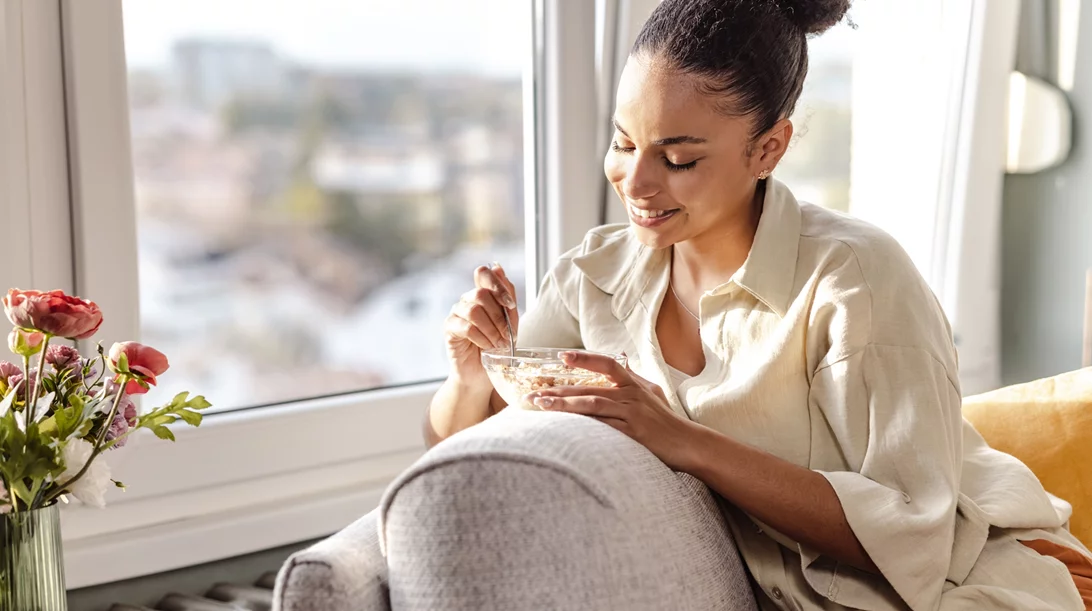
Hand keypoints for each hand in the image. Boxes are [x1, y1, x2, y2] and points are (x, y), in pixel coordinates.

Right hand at [444, 263, 518, 383]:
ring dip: (491, 329)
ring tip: (498, 344)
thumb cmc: (495, 347)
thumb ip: (506, 298)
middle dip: (499, 317)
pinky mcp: (449, 328)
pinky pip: (466, 327)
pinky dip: (482, 338)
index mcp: (482, 295)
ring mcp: (456, 313)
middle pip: (481, 294)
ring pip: (474, 310)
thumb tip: (498, 267)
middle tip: (507, 336)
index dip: (497, 284)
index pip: (483, 273)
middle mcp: (467, 300)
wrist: (481, 374)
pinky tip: (487, 347)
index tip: (510, 304)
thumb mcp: (510, 323)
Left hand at [524, 351, 701, 471]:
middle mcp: (631, 396)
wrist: (689, 444)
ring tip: (541, 405)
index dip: (584, 359)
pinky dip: (582, 426)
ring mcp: (632, 414)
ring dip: (563, 405)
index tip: (562, 356)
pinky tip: (565, 427)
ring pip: (591, 405)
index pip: (607, 364)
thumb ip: (634, 380)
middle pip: (588, 388)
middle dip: (558, 390)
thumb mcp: (653, 394)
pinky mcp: (633, 434)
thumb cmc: (668, 422)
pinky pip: (602, 428)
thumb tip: (622, 364)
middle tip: (533, 393)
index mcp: (634, 385)